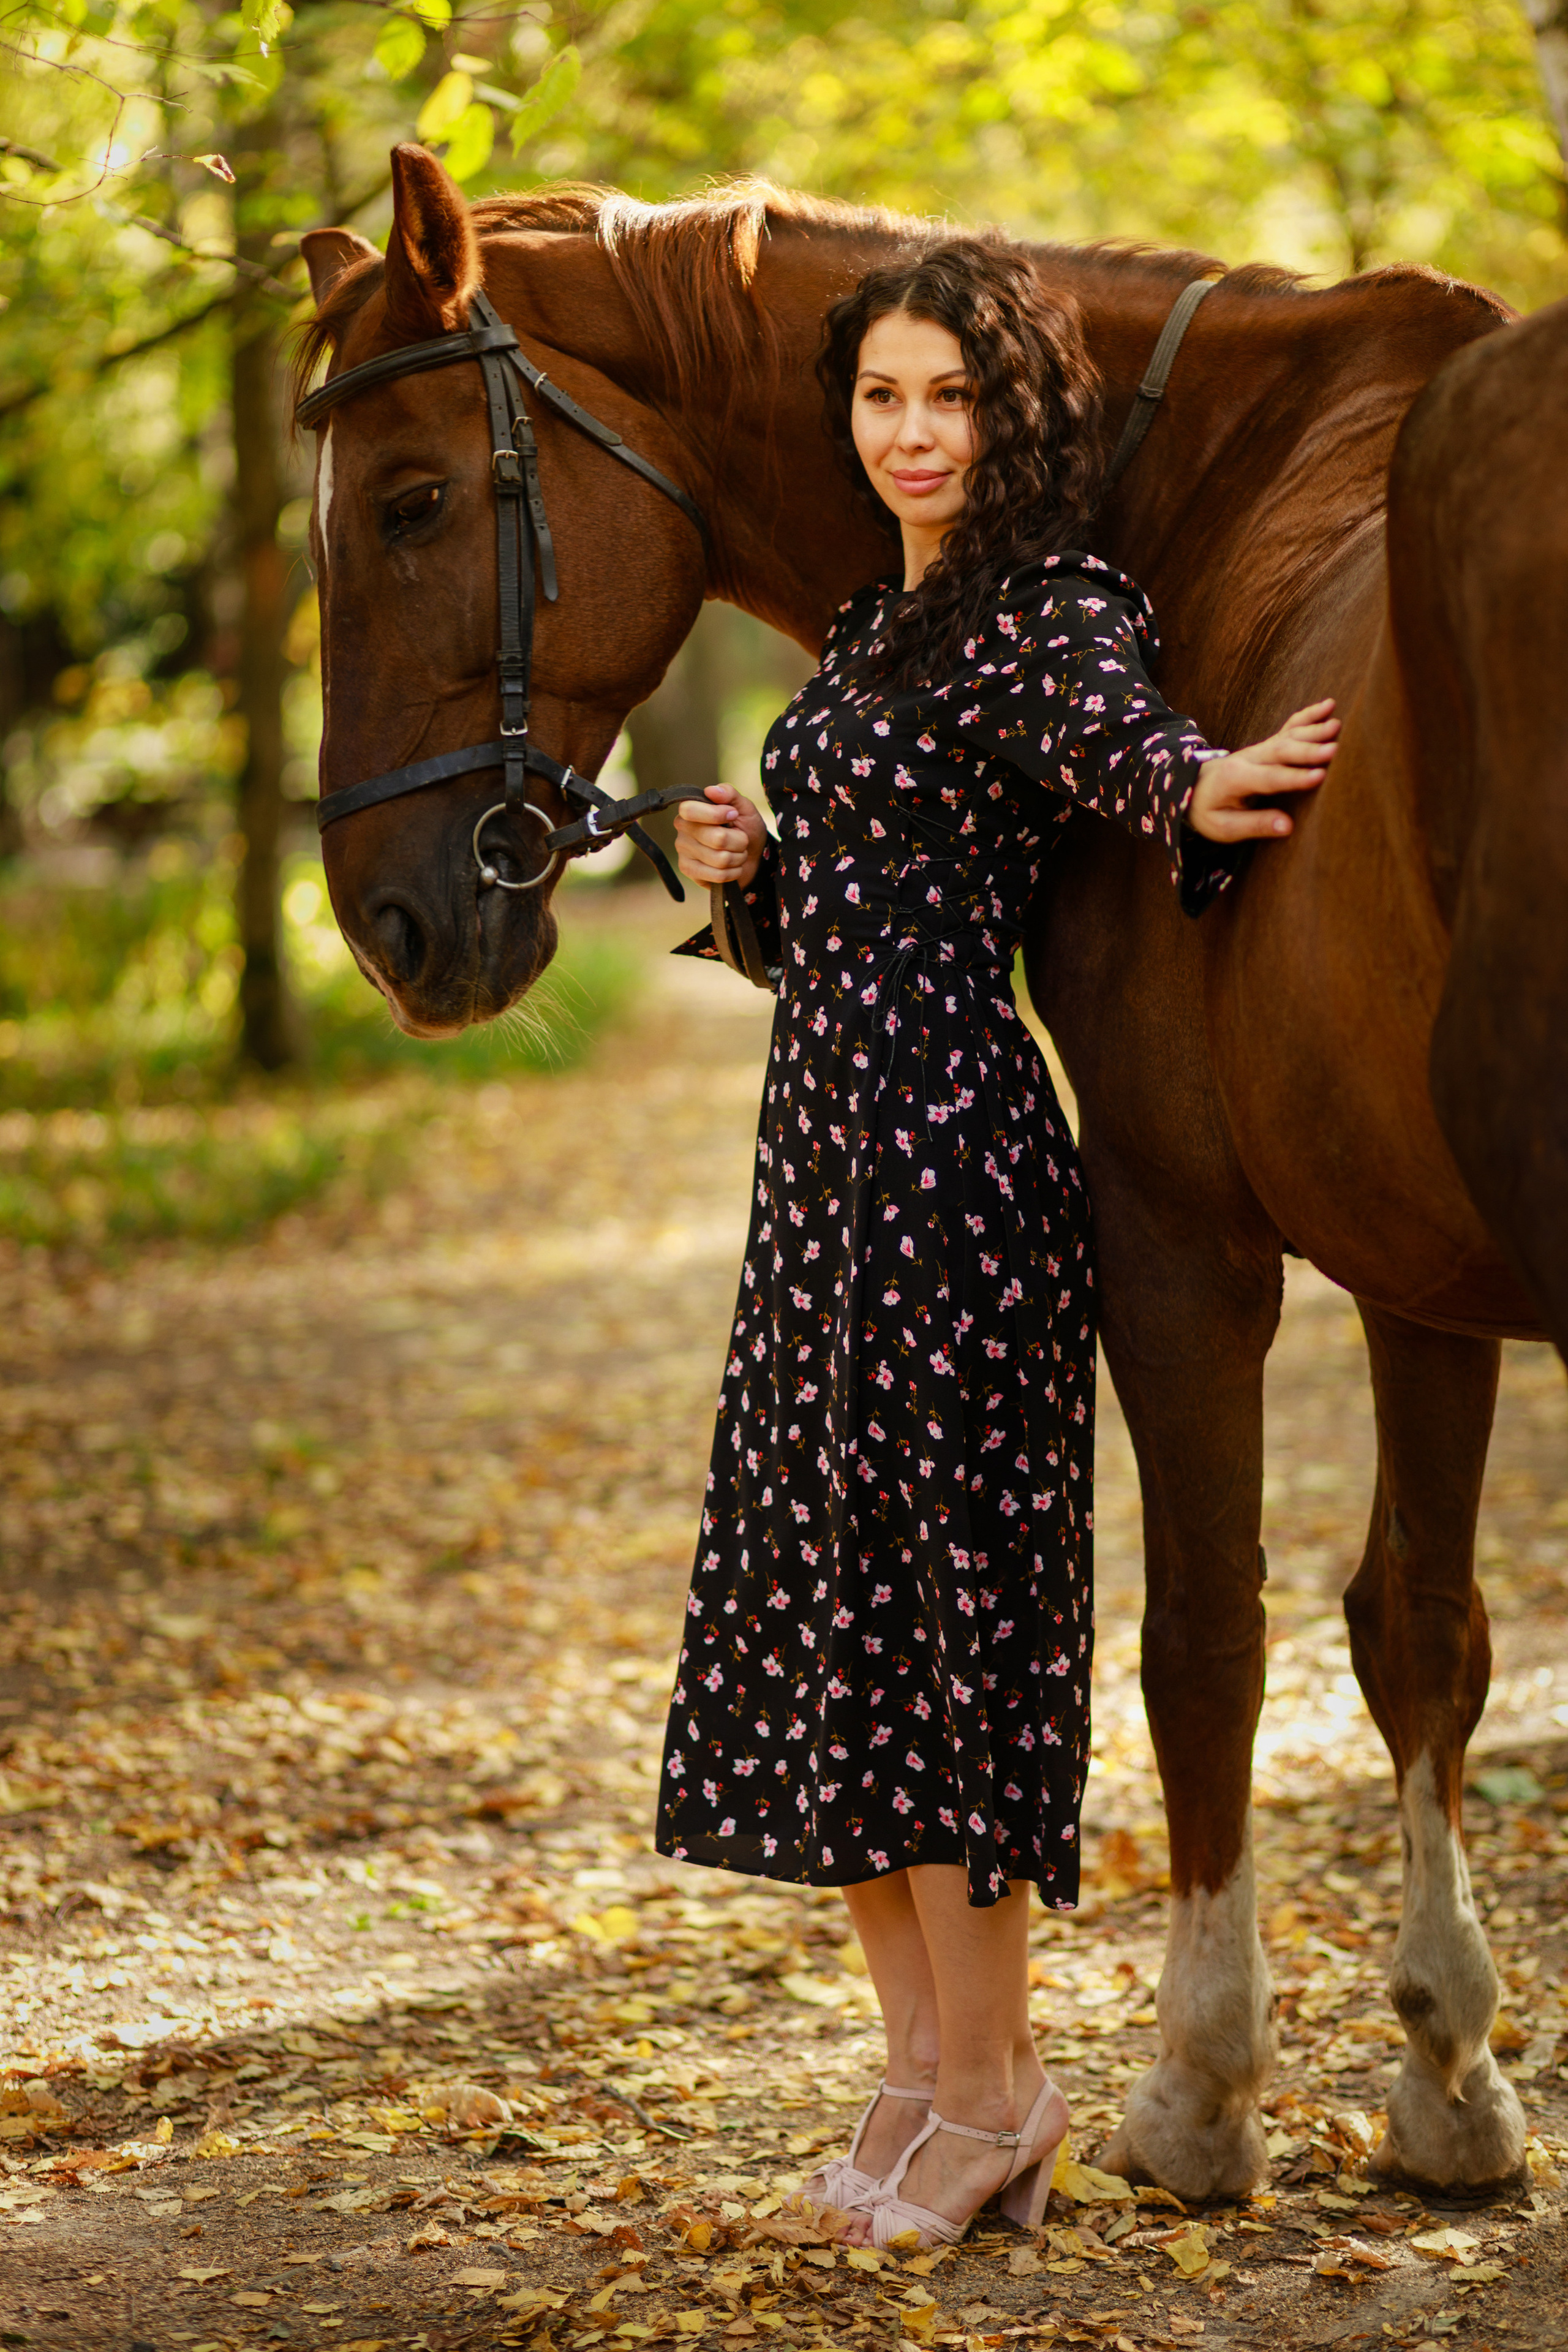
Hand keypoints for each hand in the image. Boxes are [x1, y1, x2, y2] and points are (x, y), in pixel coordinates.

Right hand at [674, 782, 767, 889]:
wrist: (753, 856)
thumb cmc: (745, 829)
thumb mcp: (744, 807)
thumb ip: (729, 794)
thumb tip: (712, 790)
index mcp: (691, 809)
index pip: (691, 811)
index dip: (716, 815)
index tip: (733, 815)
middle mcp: (683, 829)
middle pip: (716, 838)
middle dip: (739, 841)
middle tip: (741, 840)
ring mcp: (683, 851)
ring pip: (720, 859)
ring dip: (738, 857)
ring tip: (737, 853)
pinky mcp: (688, 871)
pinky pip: (718, 875)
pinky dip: (733, 872)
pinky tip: (732, 867)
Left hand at [1186, 699, 1339, 842]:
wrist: (1192, 786)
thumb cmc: (1208, 810)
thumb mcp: (1223, 827)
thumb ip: (1255, 825)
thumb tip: (1287, 827)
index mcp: (1236, 778)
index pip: (1269, 778)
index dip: (1294, 777)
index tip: (1320, 777)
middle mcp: (1249, 758)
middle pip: (1281, 751)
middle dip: (1309, 750)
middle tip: (1335, 750)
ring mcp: (1259, 748)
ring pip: (1288, 736)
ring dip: (1313, 730)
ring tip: (1338, 725)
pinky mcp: (1267, 744)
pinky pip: (1289, 727)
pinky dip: (1309, 715)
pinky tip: (1328, 705)